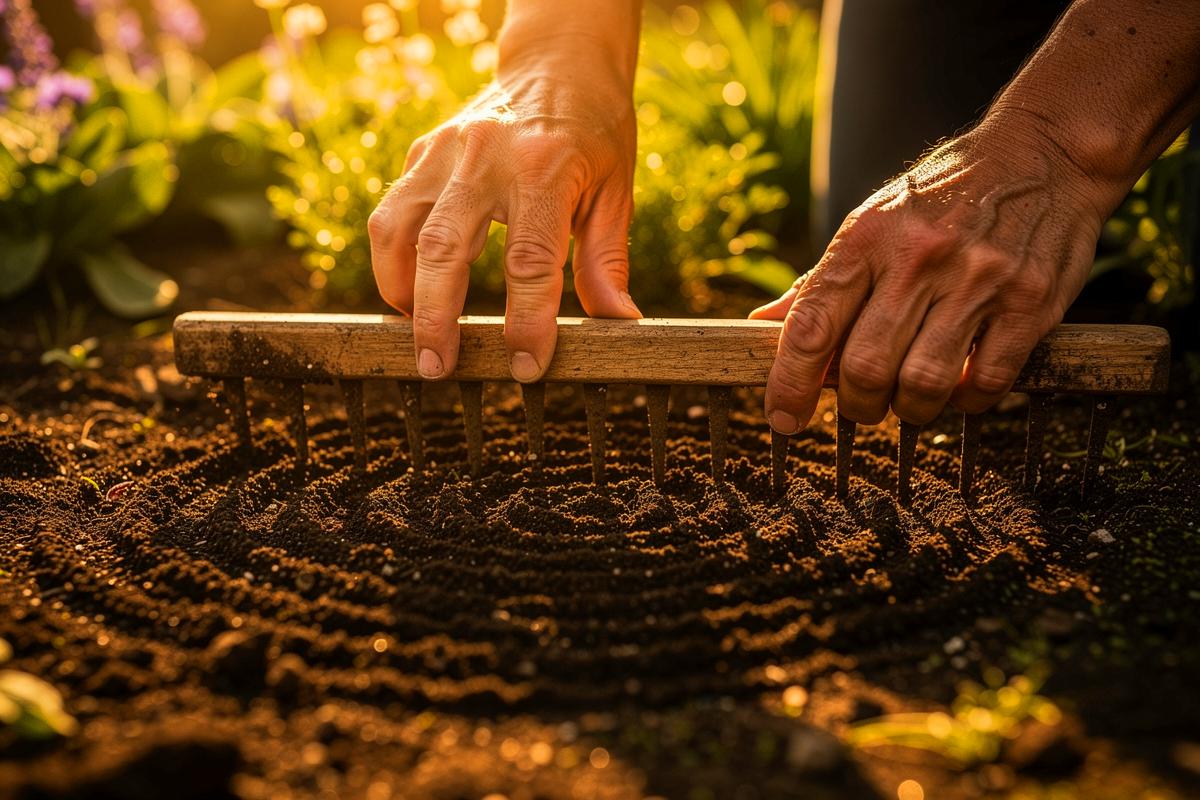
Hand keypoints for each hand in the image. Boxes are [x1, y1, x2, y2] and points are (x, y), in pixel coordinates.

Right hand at [368, 51, 639, 382]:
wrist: (559, 61)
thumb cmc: (594, 132)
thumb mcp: (614, 191)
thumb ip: (606, 261)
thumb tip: (619, 325)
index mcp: (545, 168)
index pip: (530, 262)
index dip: (527, 322)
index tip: (524, 367)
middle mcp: (486, 155)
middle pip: (444, 249)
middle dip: (437, 318)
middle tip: (438, 368)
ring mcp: (446, 150)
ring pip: (398, 227)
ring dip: (400, 289)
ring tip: (417, 334)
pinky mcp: (423, 150)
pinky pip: (393, 212)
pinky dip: (394, 259)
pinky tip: (411, 292)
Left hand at [752, 115, 1107, 431]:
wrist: (1045, 151)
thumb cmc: (944, 196)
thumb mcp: (873, 222)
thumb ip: (821, 281)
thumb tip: (761, 325)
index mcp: (867, 238)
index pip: (811, 327)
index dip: (789, 383)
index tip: (783, 417)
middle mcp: (919, 258)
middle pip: (865, 368)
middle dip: (855, 405)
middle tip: (861, 405)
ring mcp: (978, 280)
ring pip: (923, 385)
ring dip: (908, 410)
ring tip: (910, 399)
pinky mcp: (1031, 301)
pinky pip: (985, 383)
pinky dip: (964, 402)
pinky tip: (960, 388)